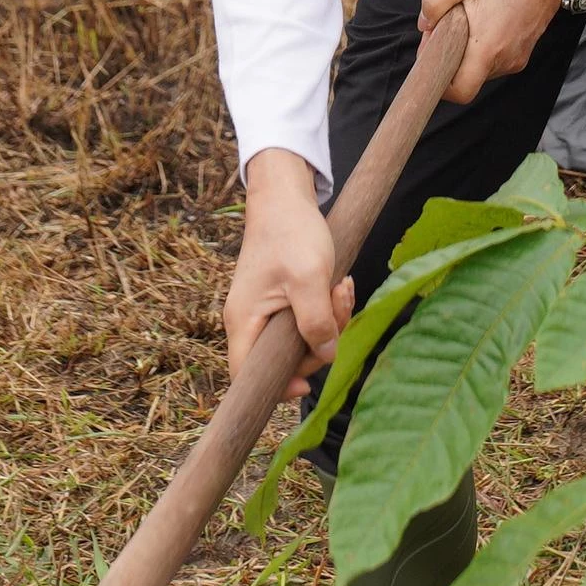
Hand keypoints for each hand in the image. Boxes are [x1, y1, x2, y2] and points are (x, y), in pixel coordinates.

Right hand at [226, 151, 349, 392]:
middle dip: (319, 340)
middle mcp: (250, 321)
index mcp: (243, 321)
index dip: (274, 387)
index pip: (246, 375)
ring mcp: (266, 311)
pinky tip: (340, 284)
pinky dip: (328, 307)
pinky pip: (308, 319)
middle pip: (283, 358)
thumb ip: (316, 320)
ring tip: (342, 286)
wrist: (286, 197)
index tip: (306, 384)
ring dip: (330, 319)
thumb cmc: (291, 233)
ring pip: (301, 338)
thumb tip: (325, 354)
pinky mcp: (282, 301)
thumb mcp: (308, 278)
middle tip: (338, 304)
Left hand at [422, 0, 573, 100]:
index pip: (460, 92)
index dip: (440, 82)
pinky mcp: (523, 51)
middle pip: (468, 78)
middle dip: (451, 58)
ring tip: (469, 18)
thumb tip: (425, 26)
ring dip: (467, 51)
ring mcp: (517, 57)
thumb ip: (433, 2)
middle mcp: (505, 59)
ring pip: (480, 69)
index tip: (433, 57)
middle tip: (447, 26)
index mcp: (487, 47)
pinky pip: (494, 59)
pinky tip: (484, 19)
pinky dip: (482, 46)